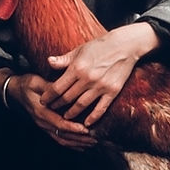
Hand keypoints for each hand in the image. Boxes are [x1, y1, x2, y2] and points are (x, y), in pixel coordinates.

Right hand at [7, 73, 97, 148]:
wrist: (15, 91)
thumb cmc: (26, 84)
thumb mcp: (36, 82)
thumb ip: (49, 87)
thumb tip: (63, 88)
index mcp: (41, 112)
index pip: (58, 124)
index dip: (72, 128)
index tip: (85, 129)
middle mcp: (42, 122)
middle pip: (63, 135)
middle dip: (80, 139)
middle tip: (95, 139)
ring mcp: (44, 126)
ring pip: (62, 140)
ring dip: (77, 143)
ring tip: (92, 143)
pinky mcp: (46, 127)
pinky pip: (59, 139)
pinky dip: (71, 144)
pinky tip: (82, 146)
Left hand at [40, 23, 159, 126]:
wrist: (125, 45)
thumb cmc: (100, 46)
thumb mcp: (79, 50)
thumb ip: (64, 59)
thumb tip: (48, 62)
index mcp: (77, 67)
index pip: (57, 87)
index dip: (48, 96)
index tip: (43, 101)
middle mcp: (87, 79)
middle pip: (67, 98)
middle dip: (57, 105)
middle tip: (52, 109)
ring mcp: (100, 86)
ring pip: (81, 105)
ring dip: (72, 113)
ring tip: (66, 117)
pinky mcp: (112, 91)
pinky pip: (101, 108)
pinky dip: (93, 118)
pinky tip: (87, 124)